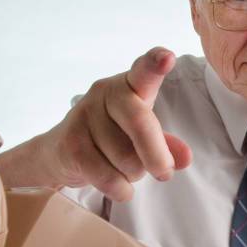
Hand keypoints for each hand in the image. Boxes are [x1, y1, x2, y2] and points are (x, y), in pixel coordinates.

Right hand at [45, 47, 191, 200]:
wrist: (61, 153)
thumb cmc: (112, 138)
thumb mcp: (142, 137)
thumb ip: (165, 144)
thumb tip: (185, 158)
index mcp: (130, 86)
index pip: (143, 72)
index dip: (154, 64)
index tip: (166, 57)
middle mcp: (105, 93)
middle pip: (140, 122)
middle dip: (156, 155)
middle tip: (164, 173)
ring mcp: (84, 116)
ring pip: (126, 158)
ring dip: (134, 174)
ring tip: (124, 168)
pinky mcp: (71, 143)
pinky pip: (107, 177)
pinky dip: (121, 189)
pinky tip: (119, 186)